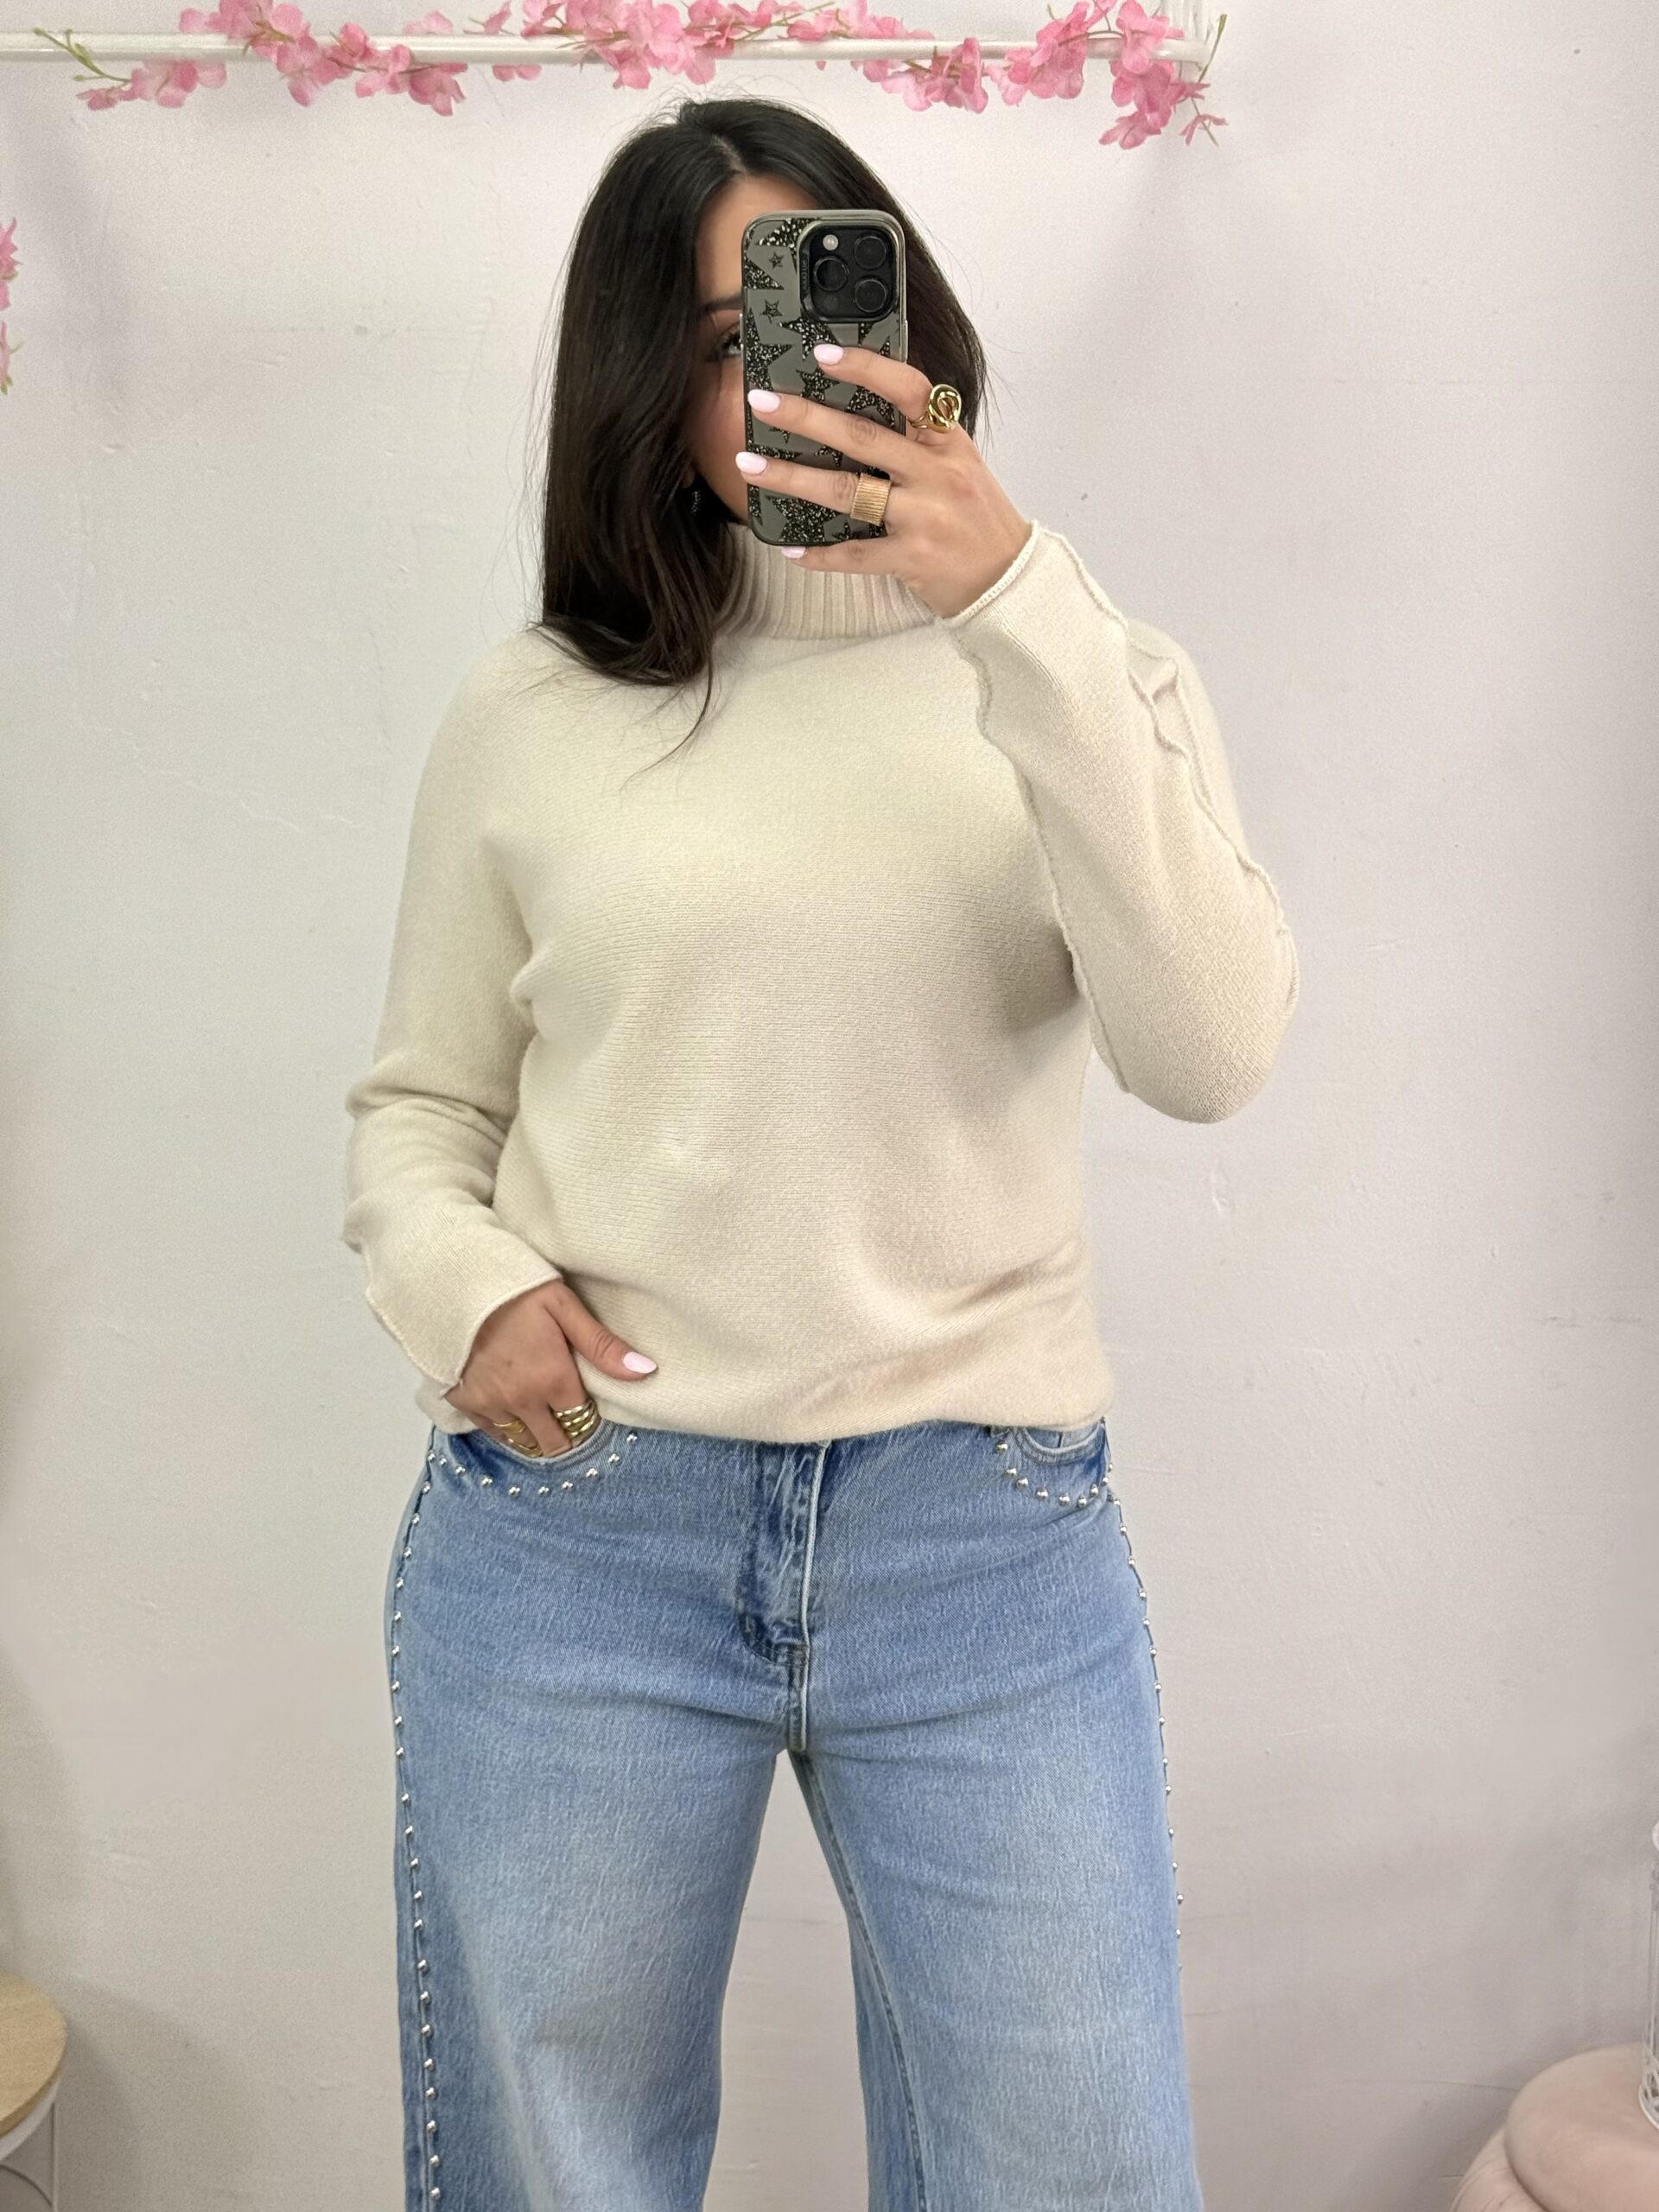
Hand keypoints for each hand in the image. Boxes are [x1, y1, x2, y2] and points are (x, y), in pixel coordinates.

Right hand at [442, 1281, 654, 1456]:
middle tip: (564, 1413)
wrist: (454, 1282)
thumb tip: (646, 1371)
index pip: (581, 1422)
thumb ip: (603, 1346)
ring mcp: (490, 1404)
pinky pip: (491, 1431)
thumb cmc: (515, 1288)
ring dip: (535, 1432)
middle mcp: (522, 1401)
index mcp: (553, 1380)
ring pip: (522, 1441)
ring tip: (539, 1412)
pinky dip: (504, 1426)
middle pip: (552, 1442)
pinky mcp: (463, 1401)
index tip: (584, 1402)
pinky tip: (510, 1407)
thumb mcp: (565, 1307)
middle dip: (564, 1433)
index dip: (586, 1415)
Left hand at [736, 344, 1032, 619]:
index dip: (865, 368)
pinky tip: (790, 548)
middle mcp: (937, 473)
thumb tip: (855, 411)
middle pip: (863, 437)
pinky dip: (820, 554)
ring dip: (793, 477)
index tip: (821, 354)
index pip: (908, 389)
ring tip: (750, 465)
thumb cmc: (977, 518)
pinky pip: (855, 554)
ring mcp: (924, 517)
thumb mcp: (958, 465)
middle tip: (761, 403)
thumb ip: (919, 439)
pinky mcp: (912, 559)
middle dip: (805, 417)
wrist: (1007, 578)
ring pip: (849, 492)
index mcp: (949, 442)